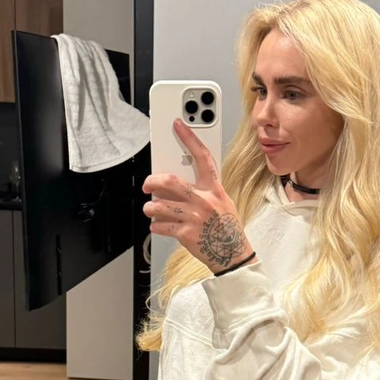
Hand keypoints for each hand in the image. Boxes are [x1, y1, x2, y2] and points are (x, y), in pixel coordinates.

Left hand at [142, 119, 255, 273]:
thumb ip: (205, 190)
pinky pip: (160, 225)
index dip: (189, 138)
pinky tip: (158, 226)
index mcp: (214, 189)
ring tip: (151, 209)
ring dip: (150, 207)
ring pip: (158, 205)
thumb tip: (177, 183)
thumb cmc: (227, 228)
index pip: (202, 157)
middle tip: (147, 184)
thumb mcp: (223, 201)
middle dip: (152, 181)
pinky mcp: (186, 234)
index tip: (178, 125)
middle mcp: (203, 200)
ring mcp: (194, 217)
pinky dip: (155, 226)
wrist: (232, 254)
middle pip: (169, 181)